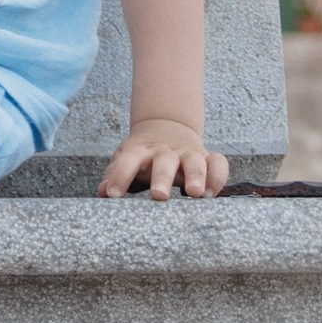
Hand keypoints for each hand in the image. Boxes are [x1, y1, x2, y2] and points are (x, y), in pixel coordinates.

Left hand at [99, 118, 230, 199]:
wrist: (166, 126)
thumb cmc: (142, 155)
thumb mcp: (125, 159)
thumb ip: (115, 175)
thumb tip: (103, 193)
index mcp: (140, 151)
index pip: (127, 159)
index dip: (119, 175)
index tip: (113, 195)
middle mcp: (165, 151)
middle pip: (164, 161)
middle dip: (162, 178)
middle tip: (158, 196)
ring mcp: (188, 154)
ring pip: (195, 161)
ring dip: (196, 176)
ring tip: (194, 193)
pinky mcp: (208, 158)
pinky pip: (218, 163)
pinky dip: (218, 176)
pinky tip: (212, 194)